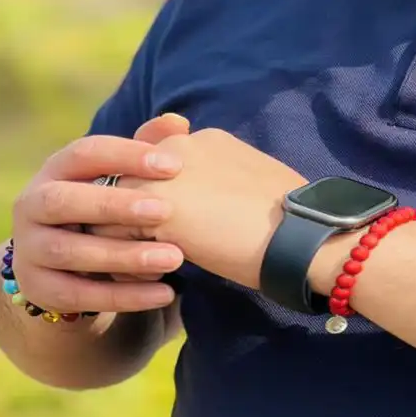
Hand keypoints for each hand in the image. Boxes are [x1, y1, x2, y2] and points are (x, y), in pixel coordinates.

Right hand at [9, 116, 190, 315]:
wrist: (61, 260)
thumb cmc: (105, 200)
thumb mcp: (120, 174)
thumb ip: (147, 146)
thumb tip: (177, 122)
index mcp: (56, 168)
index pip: (86, 153)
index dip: (127, 156)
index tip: (173, 166)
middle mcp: (32, 204)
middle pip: (65, 202)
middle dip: (115, 206)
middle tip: (165, 211)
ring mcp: (30, 249)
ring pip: (72, 252)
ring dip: (124, 256)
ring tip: (174, 258)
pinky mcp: (39, 289)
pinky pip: (80, 295)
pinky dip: (124, 296)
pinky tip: (165, 293)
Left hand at [96, 128, 306, 289]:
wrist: (304, 233)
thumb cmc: (289, 218)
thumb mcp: (249, 184)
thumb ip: (216, 181)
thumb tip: (206, 204)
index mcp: (205, 138)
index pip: (152, 158)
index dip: (149, 191)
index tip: (157, 219)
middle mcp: (180, 146)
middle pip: (124, 175)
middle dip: (123, 210)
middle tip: (131, 245)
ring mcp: (167, 175)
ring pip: (111, 204)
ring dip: (116, 233)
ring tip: (132, 264)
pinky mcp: (160, 212)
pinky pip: (113, 235)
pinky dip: (119, 259)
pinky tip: (141, 278)